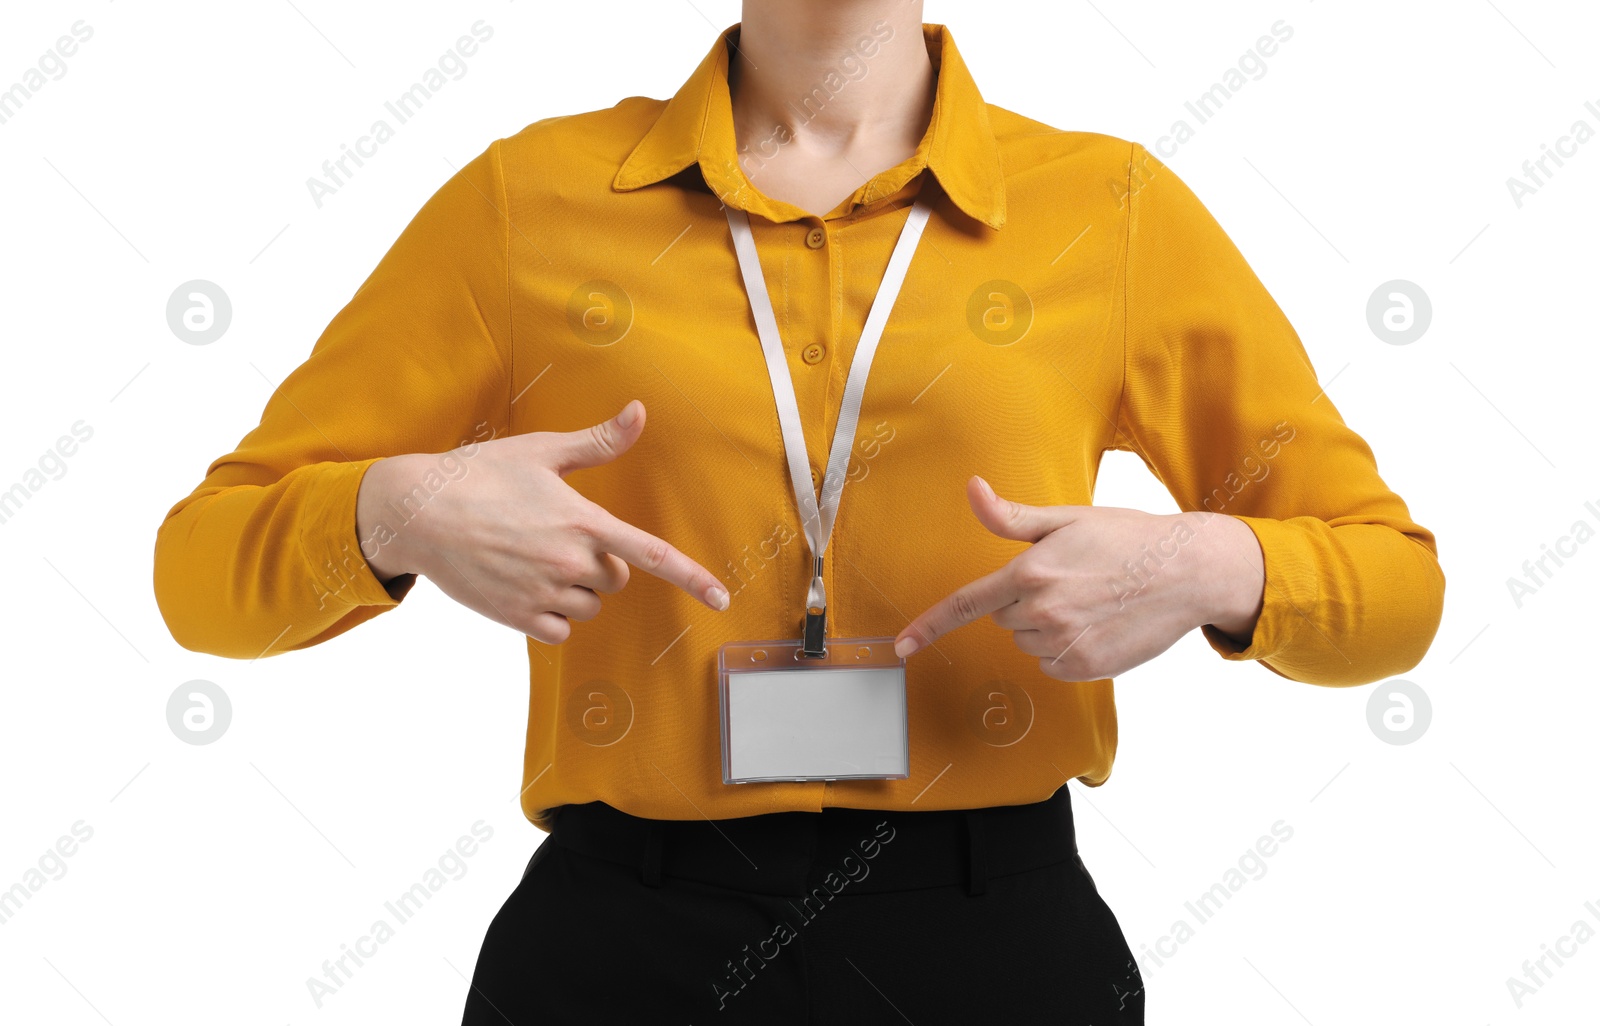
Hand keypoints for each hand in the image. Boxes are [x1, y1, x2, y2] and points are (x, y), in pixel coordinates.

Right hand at [356, 400, 729, 643]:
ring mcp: (543, 593)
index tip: (722, 599)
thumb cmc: (480, 474)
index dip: (693, 578)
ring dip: (574, 590)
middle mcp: (569, 561)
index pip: (652, 554)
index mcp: (583, 520)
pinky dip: (550, 615)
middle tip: (555, 537)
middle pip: (616, 579)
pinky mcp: (518, 617)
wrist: (416, 511)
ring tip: (532, 558)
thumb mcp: (541, 450)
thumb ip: (598, 441)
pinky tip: (522, 586)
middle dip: (598, 564)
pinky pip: (560, 630)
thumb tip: (640, 411)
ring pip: (589, 606)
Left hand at [893, 476, 1263, 679]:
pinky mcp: (1086, 666)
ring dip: (1046, 627)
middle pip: (1004, 618)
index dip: (930, 626)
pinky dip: (1066, 649)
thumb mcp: (1066, 519)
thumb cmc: (1127, 539)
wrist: (1187, 571)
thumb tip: (972, 489)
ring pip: (1027, 642)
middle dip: (1025, 602)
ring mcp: (1065, 643)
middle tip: (1069, 580)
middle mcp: (1043, 612)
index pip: (966, 604)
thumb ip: (1011, 516)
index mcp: (1031, 573)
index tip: (903, 646)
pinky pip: (1052, 663)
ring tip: (1088, 601)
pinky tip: (1096, 625)